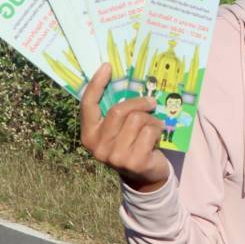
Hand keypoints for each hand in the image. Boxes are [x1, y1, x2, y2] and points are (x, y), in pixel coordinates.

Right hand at [79, 64, 168, 190]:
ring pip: (137, 120)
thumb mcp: (118, 130)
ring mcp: (115, 156)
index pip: (87, 105)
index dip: (96, 84)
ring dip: (151, 119)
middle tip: (151, 102)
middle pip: (118, 111)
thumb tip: (125, 81)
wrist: (145, 177)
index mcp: (89, 135)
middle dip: (138, 103)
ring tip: (154, 126)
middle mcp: (97, 147)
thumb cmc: (131, 145)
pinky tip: (157, 137)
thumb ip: (116, 113)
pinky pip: (149, 131)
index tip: (107, 66)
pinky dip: (157, 129)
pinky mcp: (134, 161)